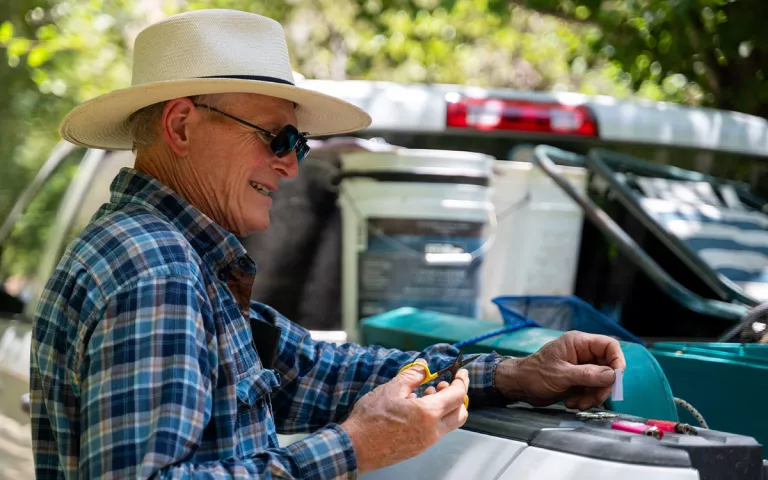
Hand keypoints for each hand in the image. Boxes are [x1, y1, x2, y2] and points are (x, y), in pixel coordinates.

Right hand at [341, 360, 469, 473]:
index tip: (460, 372)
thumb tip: (424, 367)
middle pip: (460, 413)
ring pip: (449, 423)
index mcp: (428, 413)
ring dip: (444, 407)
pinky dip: (433, 417)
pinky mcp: (419, 448)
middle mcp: (432, 431)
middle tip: (443, 384)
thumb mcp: (391, 389)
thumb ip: (412, 376)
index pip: (458, 396)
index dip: (462, 381)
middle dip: (457, 397)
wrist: (357, 447)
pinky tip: (415, 408)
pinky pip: (435, 431)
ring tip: (425, 394)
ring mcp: (426, 442)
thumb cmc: (371, 419)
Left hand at [495, 331, 625, 410]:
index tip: (616, 379)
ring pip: (601, 381)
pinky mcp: (578, 380)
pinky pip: (592, 390)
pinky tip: (573, 403)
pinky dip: (586, 399)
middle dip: (603, 386)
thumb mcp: (561, 375)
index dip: (617, 361)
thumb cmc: (534, 374)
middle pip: (608, 367)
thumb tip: (612, 375)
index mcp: (578, 343)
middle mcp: (582, 353)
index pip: (609, 346)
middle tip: (595, 399)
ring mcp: (581, 367)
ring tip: (579, 403)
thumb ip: (587, 375)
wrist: (519, 386)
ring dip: (594, 396)